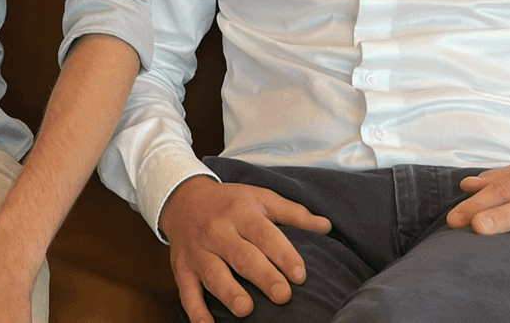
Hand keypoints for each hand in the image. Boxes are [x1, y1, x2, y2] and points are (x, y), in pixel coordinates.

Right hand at [159, 175, 331, 322]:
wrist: (183, 199)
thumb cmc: (230, 202)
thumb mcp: (260, 197)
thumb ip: (293, 212)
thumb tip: (327, 226)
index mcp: (240, 212)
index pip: (264, 234)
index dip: (283, 254)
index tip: (300, 275)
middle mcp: (217, 231)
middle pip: (241, 255)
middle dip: (262, 276)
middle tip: (283, 295)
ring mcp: (198, 251)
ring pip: (214, 273)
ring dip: (229, 292)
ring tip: (246, 309)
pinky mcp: (182, 268)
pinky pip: (187, 292)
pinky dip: (196, 311)